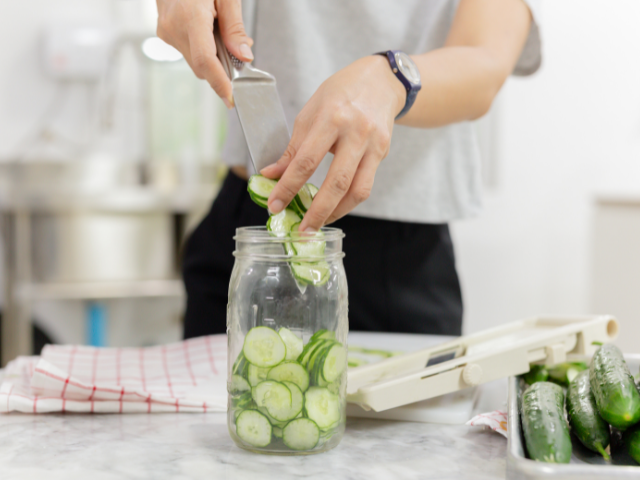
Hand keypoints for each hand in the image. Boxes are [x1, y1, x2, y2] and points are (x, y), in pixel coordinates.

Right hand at [156, 0, 252, 107]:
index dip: (221, 84)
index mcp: (190, 17)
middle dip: (223, 68)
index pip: (206, 62)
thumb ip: (235, 27)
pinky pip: (189, 51)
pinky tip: (210, 30)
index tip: (232, 98)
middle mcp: (173, 28)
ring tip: (223, 31)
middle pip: (202, 66)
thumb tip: (244, 57)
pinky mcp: (165, 32)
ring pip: (196, 61)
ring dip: (214, 57)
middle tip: (240, 51)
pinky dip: (204, 48)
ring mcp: (166, 31)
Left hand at [261, 55, 405, 230]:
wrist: (381, 81)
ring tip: (317, 224)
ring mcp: (373, 145)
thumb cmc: (341, 93)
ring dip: (335, 213)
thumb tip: (272, 174)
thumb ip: (294, 146)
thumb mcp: (311, 111)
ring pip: (357, 190)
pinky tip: (333, 208)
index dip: (288, 186)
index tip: (274, 205)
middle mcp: (356, 132)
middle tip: (300, 229)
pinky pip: (365, 186)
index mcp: (331, 117)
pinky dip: (348, 202)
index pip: (306, 161)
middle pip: (336, 182)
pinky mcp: (383, 153)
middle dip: (316, 211)